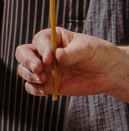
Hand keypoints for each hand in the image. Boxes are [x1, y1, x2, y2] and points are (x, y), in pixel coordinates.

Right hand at [14, 30, 128, 100]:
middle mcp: (43, 53)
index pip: (38, 41)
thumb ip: (71, 53)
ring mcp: (44, 69)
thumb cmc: (97, 54)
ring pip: (24, 70)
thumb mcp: (86, 49)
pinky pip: (32, 87)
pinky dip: (34, 89)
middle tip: (38, 68)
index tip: (50, 58)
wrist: (108, 73)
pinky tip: (44, 90)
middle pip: (23, 54)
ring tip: (43, 79)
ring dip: (29, 75)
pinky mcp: (47, 84)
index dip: (41, 48)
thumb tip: (56, 56)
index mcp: (52, 39)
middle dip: (27, 61)